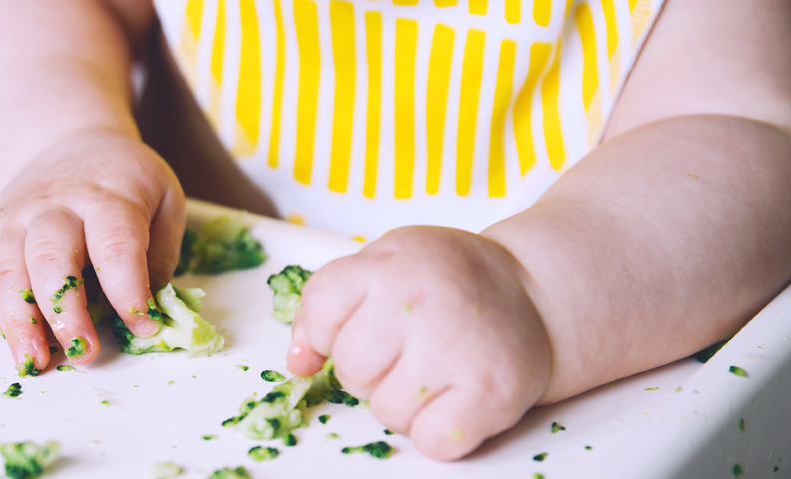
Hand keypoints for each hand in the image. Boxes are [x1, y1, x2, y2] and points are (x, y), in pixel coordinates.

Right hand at [0, 129, 185, 372]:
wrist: (66, 145)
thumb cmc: (124, 182)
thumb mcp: (164, 199)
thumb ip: (160, 255)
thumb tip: (149, 312)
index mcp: (108, 196)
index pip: (115, 243)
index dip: (128, 289)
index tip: (143, 325)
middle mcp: (56, 206)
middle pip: (51, 256)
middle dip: (65, 310)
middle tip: (84, 351)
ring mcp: (18, 221)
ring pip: (8, 269)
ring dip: (19, 320)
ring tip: (34, 361)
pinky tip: (19, 343)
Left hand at [287, 226, 551, 460]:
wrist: (535, 292)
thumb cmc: (447, 282)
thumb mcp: (383, 264)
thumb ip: (329, 304)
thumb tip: (298, 364)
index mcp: (387, 264)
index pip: (320, 312)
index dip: (328, 332)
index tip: (361, 327)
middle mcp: (417, 302)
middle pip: (351, 369)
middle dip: (371, 371)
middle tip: (408, 351)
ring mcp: (454, 349)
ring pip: (386, 412)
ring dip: (405, 403)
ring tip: (437, 371)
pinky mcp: (489, 394)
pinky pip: (431, 441)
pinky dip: (438, 432)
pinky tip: (457, 398)